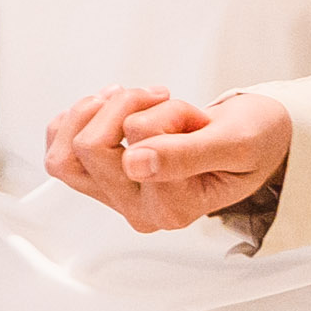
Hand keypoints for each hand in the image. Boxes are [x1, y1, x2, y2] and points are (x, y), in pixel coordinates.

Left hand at [44, 84, 289, 233]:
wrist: (251, 139)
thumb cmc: (251, 141)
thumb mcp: (233, 143)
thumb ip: (186, 155)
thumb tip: (136, 164)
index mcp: (172, 210)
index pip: (134, 147)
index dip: (161, 117)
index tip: (195, 118)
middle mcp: (137, 210)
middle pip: (88, 147)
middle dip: (126, 105)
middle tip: (163, 99)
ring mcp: (114, 195)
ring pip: (66, 150)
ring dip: (98, 110)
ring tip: (138, 101)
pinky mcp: (97, 176)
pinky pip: (59, 143)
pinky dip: (84, 115)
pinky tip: (117, 107)